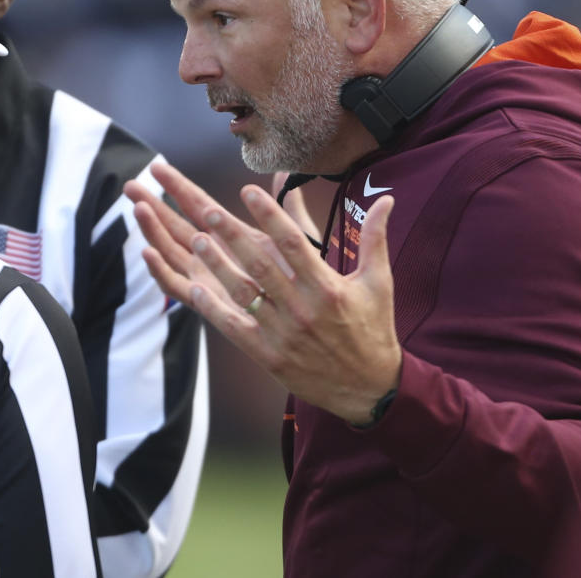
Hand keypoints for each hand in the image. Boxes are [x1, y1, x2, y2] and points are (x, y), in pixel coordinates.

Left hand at [125, 162, 401, 424]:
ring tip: (196, 239)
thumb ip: (375, 238)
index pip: (293, 243)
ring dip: (217, 266)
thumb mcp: (379, 282)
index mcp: (328, 288)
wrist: (368, 389)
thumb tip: (386, 199)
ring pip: (243, 293)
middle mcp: (303, 309)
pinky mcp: (268, 356)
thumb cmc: (373, 330)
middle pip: (261, 264)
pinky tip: (194, 288)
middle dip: (232, 235)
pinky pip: (235, 328)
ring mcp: (283, 334)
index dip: (269, 215)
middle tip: (207, 210)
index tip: (248, 191)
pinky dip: (214, 309)